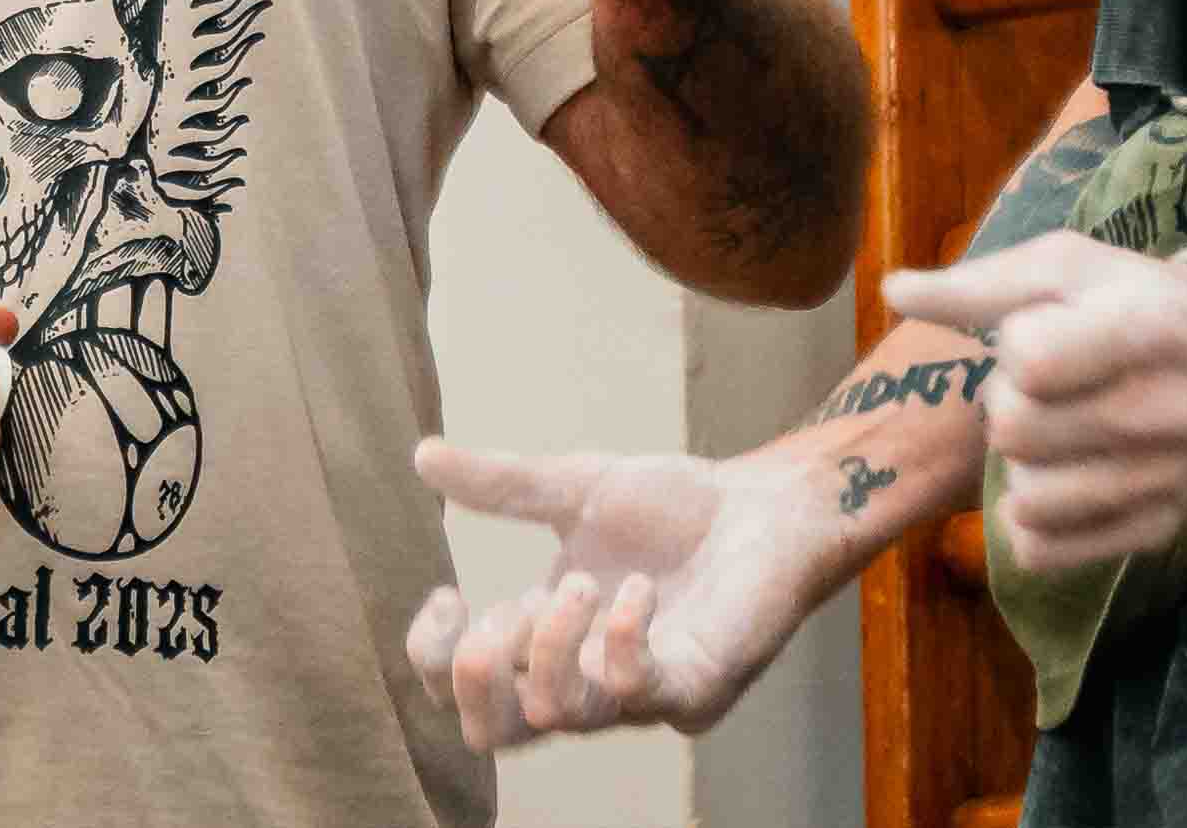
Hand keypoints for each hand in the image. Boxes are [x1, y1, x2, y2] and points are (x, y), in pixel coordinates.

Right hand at [408, 437, 836, 749]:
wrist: (765, 505)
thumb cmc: (676, 508)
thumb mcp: (575, 488)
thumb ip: (501, 485)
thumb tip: (421, 455)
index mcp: (544, 639)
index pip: (460, 690)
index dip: (432, 659)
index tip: (445, 592)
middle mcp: (581, 678)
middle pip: (494, 731)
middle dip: (472, 678)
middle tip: (492, 615)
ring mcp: (637, 693)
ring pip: (557, 717)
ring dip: (548, 648)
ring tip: (577, 582)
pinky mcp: (693, 685)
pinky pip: (637, 694)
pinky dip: (620, 642)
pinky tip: (637, 591)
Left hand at [884, 231, 1186, 571]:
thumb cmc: (1132, 297)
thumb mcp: (1065, 266)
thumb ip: (977, 284)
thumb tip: (891, 291)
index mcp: (1143, 329)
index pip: (1030, 361)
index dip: (1011, 348)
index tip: (1032, 337)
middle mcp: (1167, 411)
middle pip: (1016, 432)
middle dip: (1007, 405)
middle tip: (1038, 389)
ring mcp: (1169, 480)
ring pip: (1027, 501)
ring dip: (1018, 465)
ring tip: (1049, 434)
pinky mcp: (1159, 530)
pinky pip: (1046, 551)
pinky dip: (1030, 520)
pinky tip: (1055, 479)